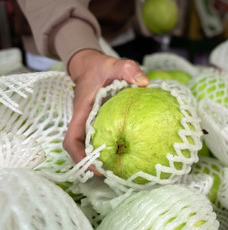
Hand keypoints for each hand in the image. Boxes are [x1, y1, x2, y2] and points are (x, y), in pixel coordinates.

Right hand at [63, 49, 148, 174]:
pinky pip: (101, 139)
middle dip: (94, 164)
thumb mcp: (114, 64)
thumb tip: (144, 83)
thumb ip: (128, 69)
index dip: (80, 157)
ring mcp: (89, 123)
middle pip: (81, 149)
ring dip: (101, 159)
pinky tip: (128, 151)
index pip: (72, 140)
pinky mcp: (97, 122)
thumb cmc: (100, 67)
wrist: (89, 65)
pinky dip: (109, 148)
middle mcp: (82, 121)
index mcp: (81, 112)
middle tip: (115, 175)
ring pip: (91, 146)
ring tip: (122, 169)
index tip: (96, 168)